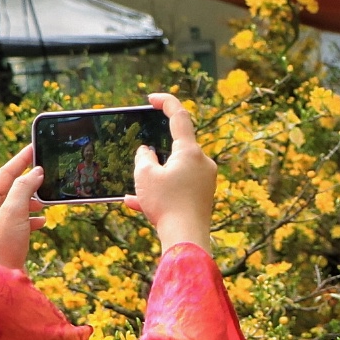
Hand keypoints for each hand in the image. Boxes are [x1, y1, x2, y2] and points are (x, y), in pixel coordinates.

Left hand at [0, 144, 44, 270]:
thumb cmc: (3, 246)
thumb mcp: (14, 212)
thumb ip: (24, 189)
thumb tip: (35, 173)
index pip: (4, 174)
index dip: (20, 160)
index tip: (34, 147)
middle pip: (10, 188)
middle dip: (28, 182)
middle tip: (45, 170)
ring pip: (16, 204)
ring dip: (32, 201)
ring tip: (46, 200)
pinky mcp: (4, 237)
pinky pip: (19, 220)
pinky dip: (31, 218)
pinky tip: (42, 221)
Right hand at [125, 93, 214, 251]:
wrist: (187, 240)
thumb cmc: (166, 205)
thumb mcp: (145, 176)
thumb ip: (143, 158)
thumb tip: (147, 152)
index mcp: (190, 151)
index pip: (180, 116)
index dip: (166, 102)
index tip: (152, 99)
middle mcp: (202, 163)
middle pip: (177, 147)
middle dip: (156, 153)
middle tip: (140, 161)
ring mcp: (205, 181)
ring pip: (174, 171)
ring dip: (154, 177)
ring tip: (135, 190)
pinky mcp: (202, 197)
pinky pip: (178, 188)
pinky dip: (161, 192)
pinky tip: (137, 203)